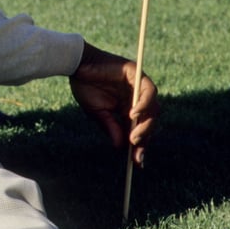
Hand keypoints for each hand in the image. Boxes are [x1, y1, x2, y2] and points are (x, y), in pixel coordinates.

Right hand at [68, 42, 159, 166]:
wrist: (76, 65)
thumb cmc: (84, 86)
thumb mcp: (97, 113)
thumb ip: (111, 126)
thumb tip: (120, 146)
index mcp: (128, 107)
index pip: (141, 128)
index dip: (141, 145)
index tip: (137, 163)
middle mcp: (137, 97)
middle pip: (150, 120)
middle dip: (144, 139)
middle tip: (136, 154)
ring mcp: (139, 85)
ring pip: (153, 108)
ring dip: (146, 125)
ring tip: (134, 137)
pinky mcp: (137, 74)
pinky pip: (149, 91)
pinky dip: (144, 105)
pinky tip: (133, 115)